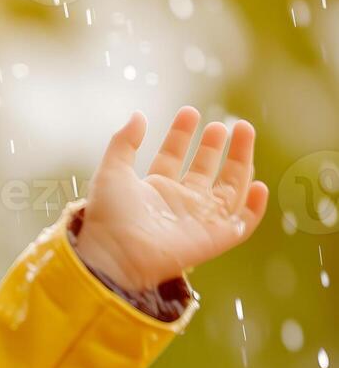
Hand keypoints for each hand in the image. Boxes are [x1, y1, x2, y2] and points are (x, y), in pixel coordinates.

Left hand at [75, 107, 268, 292]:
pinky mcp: (215, 239)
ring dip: (240, 161)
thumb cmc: (109, 217)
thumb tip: (138, 115)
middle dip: (213, 146)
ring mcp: (199, 220)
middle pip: (204, 170)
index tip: (189, 112)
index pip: (172, 157)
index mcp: (153, 189)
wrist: (117, 255)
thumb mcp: (111, 171)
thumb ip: (123, 143)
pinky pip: (242, 224)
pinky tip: (258, 184)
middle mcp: (179, 203)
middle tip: (222, 124)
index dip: (180, 135)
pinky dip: (254, 207)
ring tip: (244, 131)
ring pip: (229, 188)